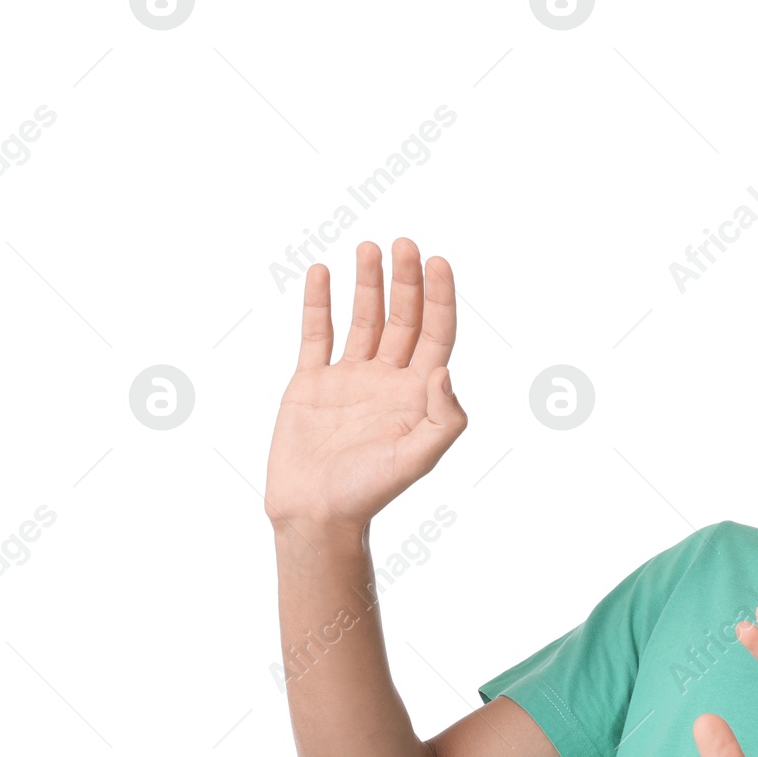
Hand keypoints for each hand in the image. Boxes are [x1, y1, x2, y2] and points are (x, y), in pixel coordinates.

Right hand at [264, 238, 466, 532]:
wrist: (316, 514)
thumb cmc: (370, 492)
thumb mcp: (418, 459)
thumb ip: (443, 418)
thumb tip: (445, 371)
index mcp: (418, 395)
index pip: (436, 335)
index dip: (440, 298)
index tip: (438, 261)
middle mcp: (388, 381)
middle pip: (404, 319)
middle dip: (406, 281)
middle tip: (405, 243)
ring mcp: (350, 379)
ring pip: (364, 320)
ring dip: (369, 283)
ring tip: (369, 247)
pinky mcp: (312, 382)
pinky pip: (318, 334)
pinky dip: (319, 303)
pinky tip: (322, 273)